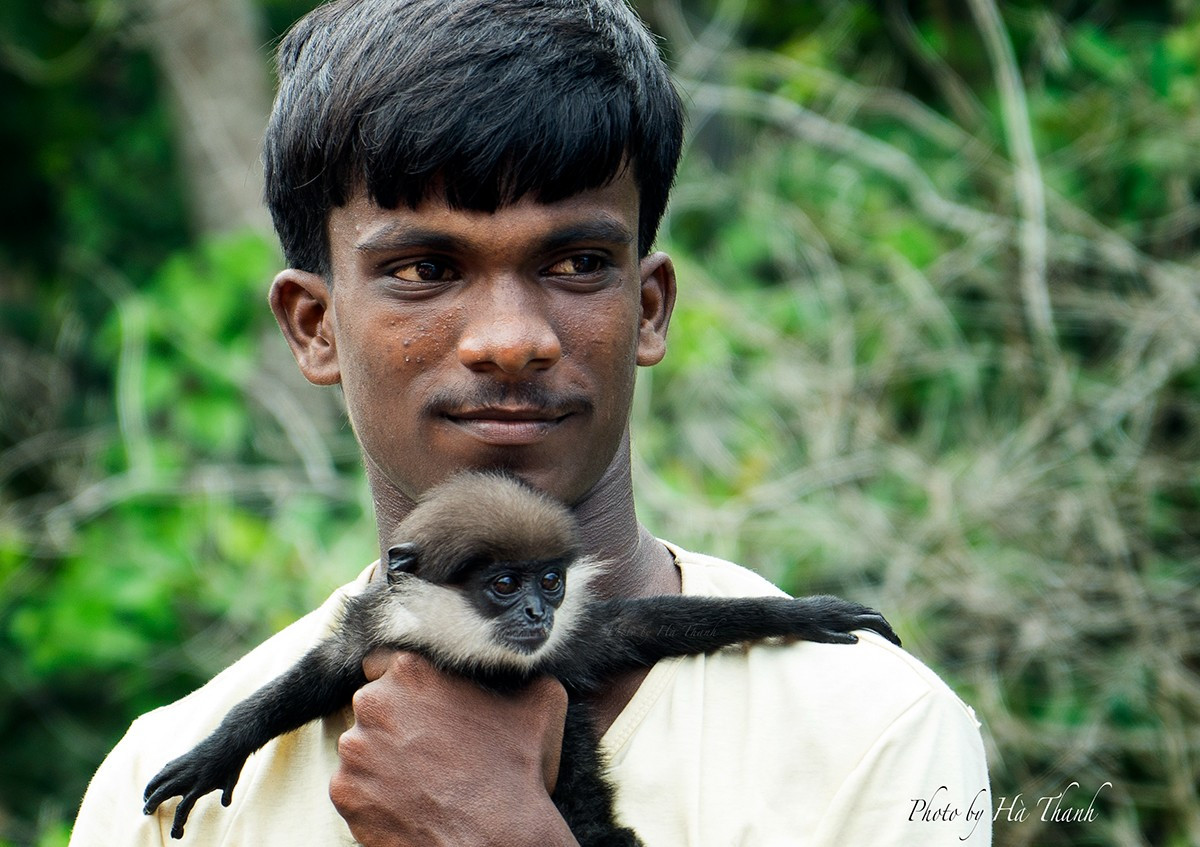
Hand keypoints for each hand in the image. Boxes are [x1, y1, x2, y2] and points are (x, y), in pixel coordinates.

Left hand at [330, 649, 578, 846]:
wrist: (495, 837)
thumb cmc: (516, 768)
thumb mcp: (539, 699)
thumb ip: (520, 671)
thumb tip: (523, 663)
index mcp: (413, 670)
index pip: (388, 662)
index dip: (408, 685)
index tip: (424, 703)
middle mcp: (374, 702)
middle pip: (373, 704)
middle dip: (394, 721)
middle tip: (427, 745)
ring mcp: (355, 749)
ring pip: (360, 745)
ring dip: (381, 758)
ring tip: (418, 778)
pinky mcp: (344, 792)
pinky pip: (352, 786)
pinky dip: (372, 794)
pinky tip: (406, 801)